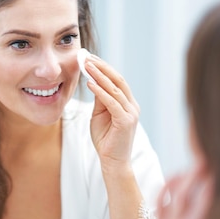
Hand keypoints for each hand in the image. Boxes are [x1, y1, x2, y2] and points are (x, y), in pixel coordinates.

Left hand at [83, 55, 139, 170]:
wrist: (112, 161)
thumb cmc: (105, 139)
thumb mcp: (99, 115)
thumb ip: (100, 99)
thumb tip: (93, 81)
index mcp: (128, 103)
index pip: (117, 80)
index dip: (103, 68)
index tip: (89, 58)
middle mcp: (132, 105)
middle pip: (118, 80)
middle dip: (102, 67)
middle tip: (87, 57)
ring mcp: (131, 113)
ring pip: (115, 89)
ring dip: (99, 75)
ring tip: (87, 65)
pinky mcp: (125, 121)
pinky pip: (112, 102)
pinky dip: (101, 91)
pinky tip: (90, 83)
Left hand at [151, 166, 213, 218]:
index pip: (203, 203)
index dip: (210, 184)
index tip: (219, 169)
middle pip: (184, 194)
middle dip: (195, 175)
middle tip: (206, 159)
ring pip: (170, 195)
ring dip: (183, 177)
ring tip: (195, 165)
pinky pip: (159, 200)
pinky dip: (168, 186)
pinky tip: (177, 177)